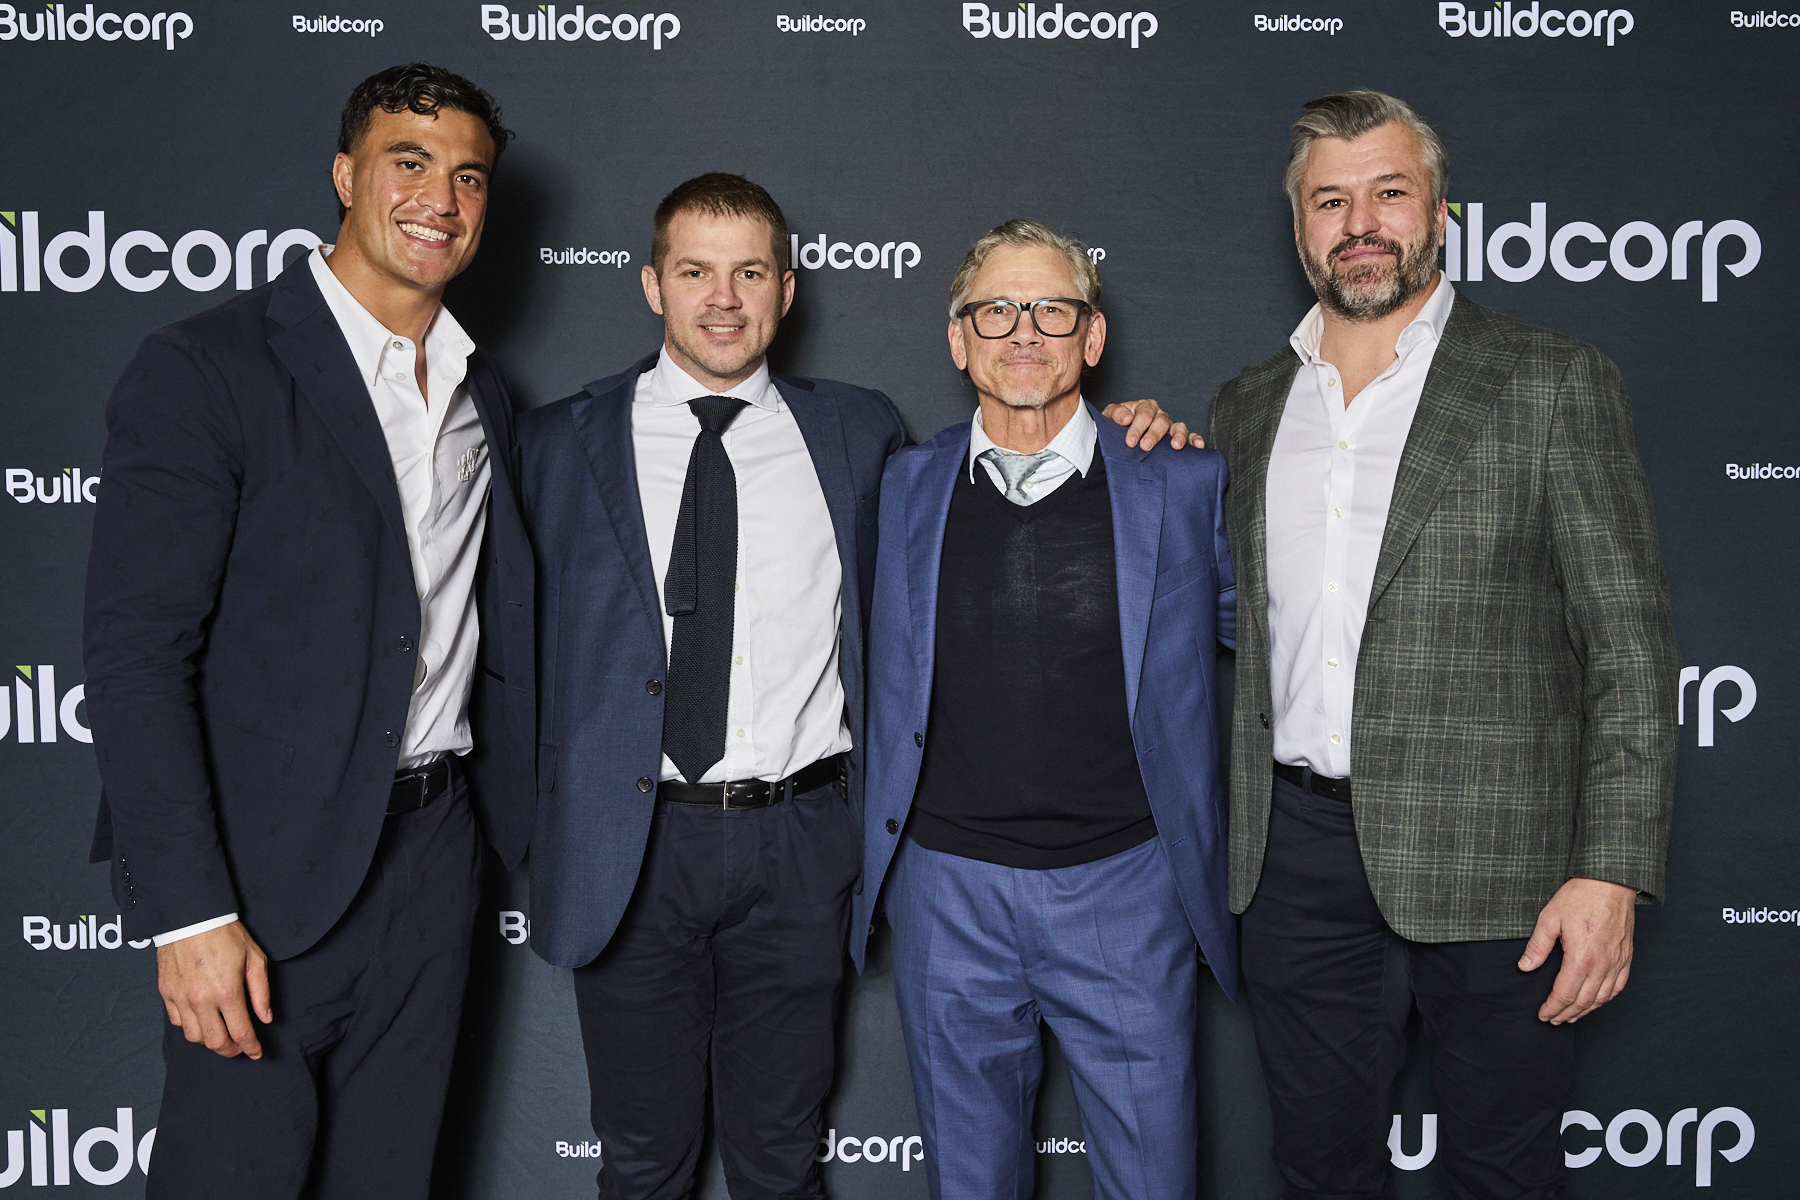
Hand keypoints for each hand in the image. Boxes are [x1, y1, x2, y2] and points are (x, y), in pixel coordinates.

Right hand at [157, 920, 272, 1058]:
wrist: (191, 916)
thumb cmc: (225, 934)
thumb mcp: (254, 958)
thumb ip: (260, 991)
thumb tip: (265, 1017)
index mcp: (226, 991)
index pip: (240, 1032)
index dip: (250, 1047)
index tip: (256, 1052)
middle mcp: (201, 1000)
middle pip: (215, 1042)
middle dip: (230, 1050)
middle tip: (240, 1047)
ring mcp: (180, 998)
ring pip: (194, 1037)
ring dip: (210, 1041)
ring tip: (222, 1034)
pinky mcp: (166, 993)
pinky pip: (177, 1022)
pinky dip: (191, 1027)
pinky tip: (202, 1020)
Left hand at [1100, 399, 1204, 450]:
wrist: (1120, 435)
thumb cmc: (1115, 424)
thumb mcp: (1110, 416)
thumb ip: (1116, 414)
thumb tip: (1126, 419)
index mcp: (1144, 406)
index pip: (1144, 414)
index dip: (1137, 428)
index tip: (1130, 442)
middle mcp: (1159, 414)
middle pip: (1160, 421)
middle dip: (1153, 434)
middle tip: (1145, 447)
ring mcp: (1169, 425)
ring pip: (1178, 427)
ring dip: (1178, 436)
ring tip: (1175, 446)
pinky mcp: (1177, 437)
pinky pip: (1190, 436)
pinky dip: (1195, 439)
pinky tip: (1198, 446)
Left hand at [1519, 877, 1635, 1023]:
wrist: (1610, 883)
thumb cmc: (1579, 897)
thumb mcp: (1549, 918)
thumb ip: (1537, 946)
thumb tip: (1525, 967)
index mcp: (1581, 958)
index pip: (1564, 994)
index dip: (1552, 1007)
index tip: (1543, 1015)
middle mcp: (1602, 965)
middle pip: (1583, 1001)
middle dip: (1566, 1014)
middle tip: (1553, 1020)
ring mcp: (1617, 962)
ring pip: (1601, 998)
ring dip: (1585, 1011)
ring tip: (1570, 1016)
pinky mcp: (1626, 957)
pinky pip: (1617, 987)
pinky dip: (1604, 999)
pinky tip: (1595, 1002)